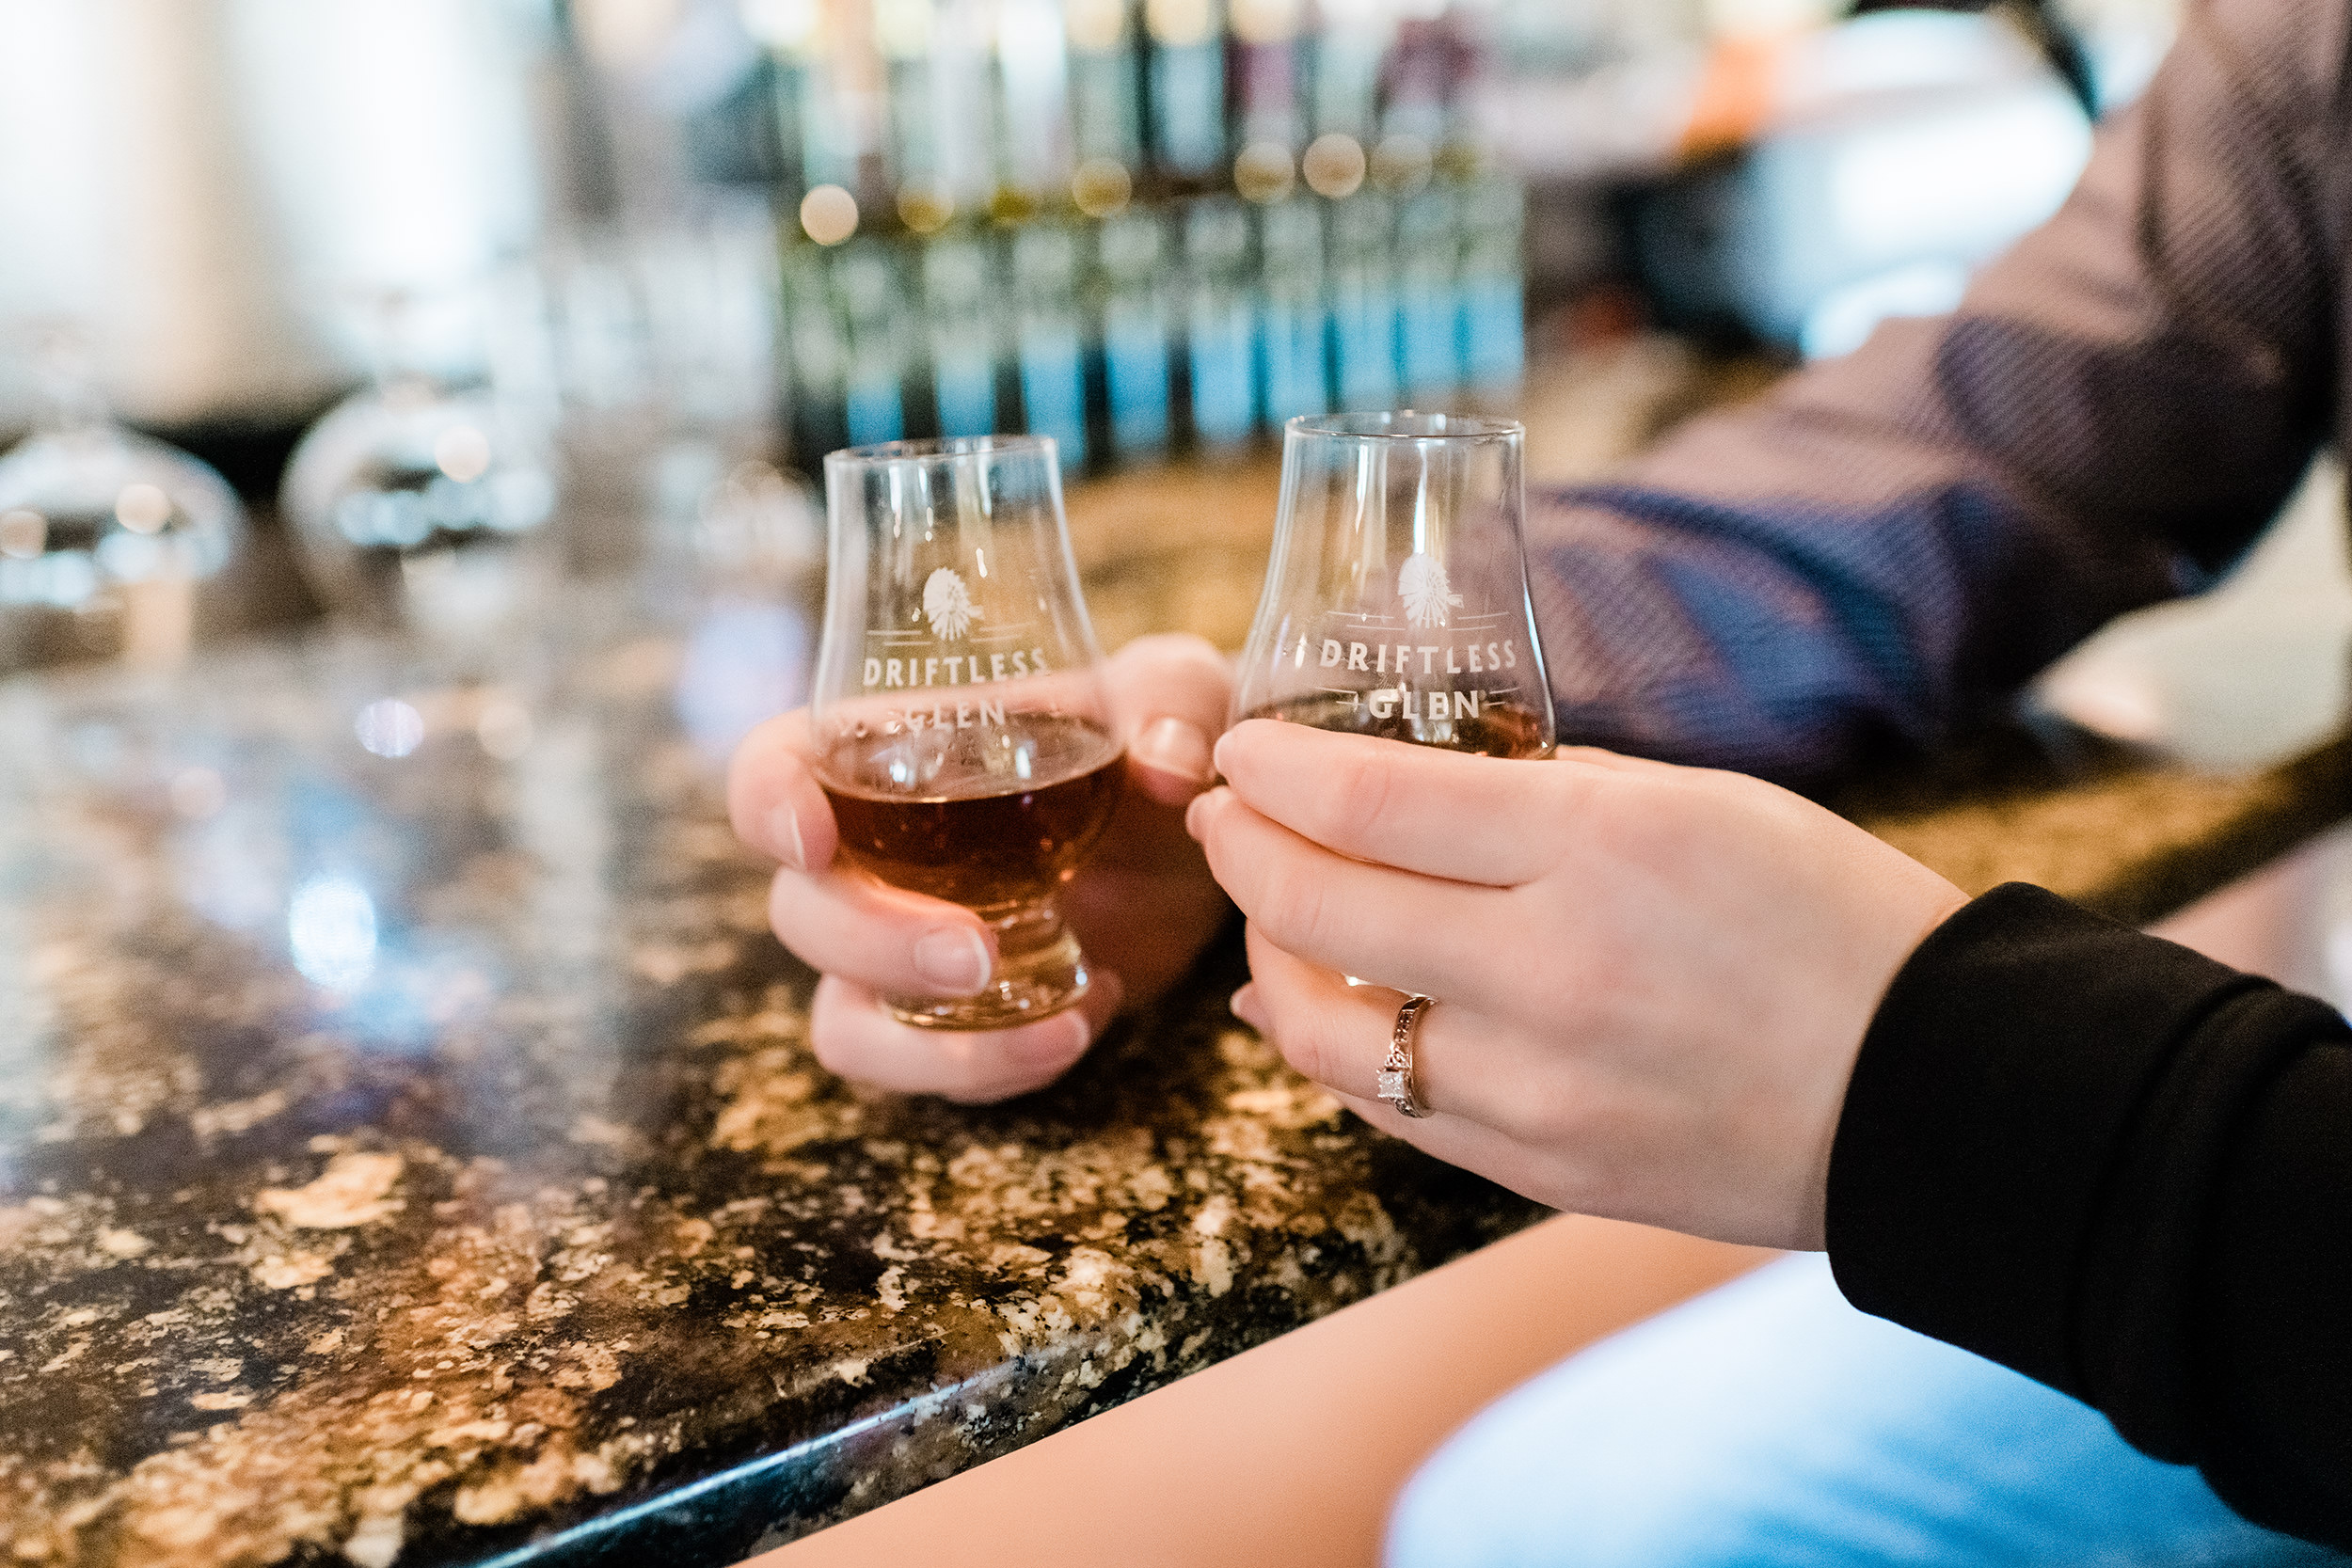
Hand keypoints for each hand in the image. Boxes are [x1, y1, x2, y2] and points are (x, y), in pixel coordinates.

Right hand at [728, 634, 1233, 1102]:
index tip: (811, 837)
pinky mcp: (953, 1020)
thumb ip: (1172, 701)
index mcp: (888, 753)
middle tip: (977, 953)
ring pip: (844, 1017)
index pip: (773, 768)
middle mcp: (872, 857)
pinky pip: (925, 1068)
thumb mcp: (1177, 695)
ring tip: (1055, 1024)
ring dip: (923, 1040)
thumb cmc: (1151, 743)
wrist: (1198, 846)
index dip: (767, 803)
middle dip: (873, 942)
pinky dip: (997, 1065)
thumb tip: (1165, 765)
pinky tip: (1089, 1014)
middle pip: (801, 913)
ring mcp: (902, 952)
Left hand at [1187, 721, 1968, 1249]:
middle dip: (1243, 849)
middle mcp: (1549, 970)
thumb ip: (1550, 796)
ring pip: (1324, 1029)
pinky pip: (1386, 1109)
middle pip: (1319, 905)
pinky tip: (1301, 1014)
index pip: (1370, 798)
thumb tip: (1421, 792)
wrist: (1941, 1095)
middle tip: (1222, 817)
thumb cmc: (1835, 922)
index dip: (1277, 768)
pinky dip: (1325, 1054)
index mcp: (1598, 848)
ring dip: (1264, 961)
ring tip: (1262, 916)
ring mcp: (1537, 1088)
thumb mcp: (1703, 805)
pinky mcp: (1539, 1171)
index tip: (1242, 747)